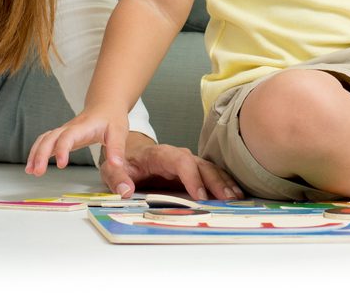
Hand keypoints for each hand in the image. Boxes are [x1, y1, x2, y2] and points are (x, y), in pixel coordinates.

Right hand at [26, 108, 127, 182]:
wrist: (106, 106)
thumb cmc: (112, 118)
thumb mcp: (119, 132)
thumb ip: (117, 149)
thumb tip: (115, 165)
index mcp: (83, 127)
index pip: (68, 136)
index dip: (62, 149)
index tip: (61, 165)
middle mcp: (70, 128)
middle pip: (50, 138)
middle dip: (41, 154)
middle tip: (37, 172)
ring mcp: (64, 131)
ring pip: (44, 139)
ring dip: (35, 153)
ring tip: (30, 171)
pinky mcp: (62, 136)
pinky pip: (45, 142)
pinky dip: (37, 152)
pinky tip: (32, 165)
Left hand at [104, 132, 242, 201]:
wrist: (128, 150)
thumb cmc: (123, 161)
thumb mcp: (112, 168)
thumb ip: (116, 177)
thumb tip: (126, 190)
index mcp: (159, 154)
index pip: (180, 161)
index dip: (192, 178)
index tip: (200, 197)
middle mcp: (177, 156)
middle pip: (200, 165)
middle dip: (215, 181)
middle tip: (228, 199)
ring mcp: (186, 162)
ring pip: (209, 168)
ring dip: (224, 182)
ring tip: (237, 198)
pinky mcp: (191, 170)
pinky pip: (210, 174)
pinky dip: (223, 182)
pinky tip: (235, 194)